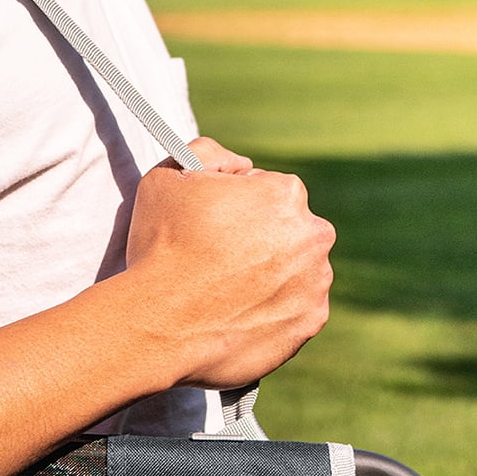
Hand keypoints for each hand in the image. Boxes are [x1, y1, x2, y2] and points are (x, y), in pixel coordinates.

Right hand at [121, 139, 334, 388]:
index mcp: (285, 194)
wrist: (160, 322)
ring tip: (226, 290)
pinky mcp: (310, 323)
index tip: (215, 227)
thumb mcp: (170, 176)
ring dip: (271, 274)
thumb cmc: (162, 245)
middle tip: (220, 260)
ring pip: (295, 270)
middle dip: (262, 239)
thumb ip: (209, 153)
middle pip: (289, 230)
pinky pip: (295, 310)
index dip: (237, 207)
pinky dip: (273, 310)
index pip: (268, 191)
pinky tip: (239, 314)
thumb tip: (241, 163)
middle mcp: (313, 235)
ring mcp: (316, 283)